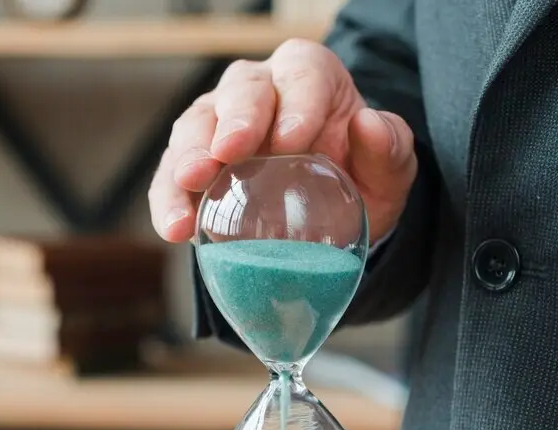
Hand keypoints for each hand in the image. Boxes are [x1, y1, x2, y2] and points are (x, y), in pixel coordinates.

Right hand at [148, 38, 417, 244]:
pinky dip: (168, 201)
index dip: (295, 103)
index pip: (301, 75)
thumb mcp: (388, 172)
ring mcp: (216, 125)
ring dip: (190, 155)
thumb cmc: (356, 182)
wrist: (326, 221)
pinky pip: (169, 179)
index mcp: (308, 77)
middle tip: (229, 152)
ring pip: (195, 125)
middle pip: (240, 90)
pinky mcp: (189, 167)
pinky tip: (175, 227)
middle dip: (234, 121)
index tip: (291, 141)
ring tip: (191, 183)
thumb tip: (368, 124)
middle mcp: (258, 90)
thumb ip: (389, 149)